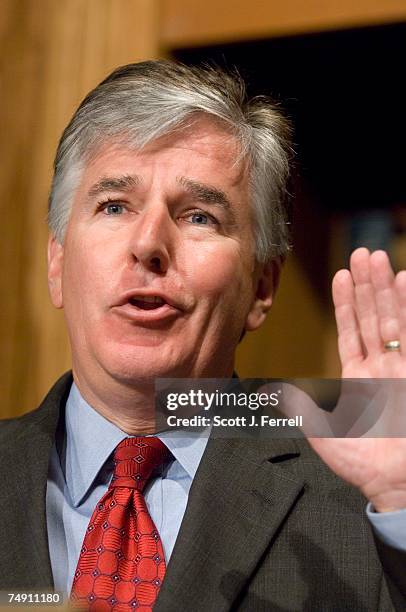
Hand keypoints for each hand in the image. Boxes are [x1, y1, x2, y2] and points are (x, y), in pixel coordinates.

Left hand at [308, 248, 405, 511]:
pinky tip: (405, 282)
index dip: (346, 303)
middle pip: (373, 316)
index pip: (350, 330)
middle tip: (362, 253)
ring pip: (394, 318)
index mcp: (360, 377)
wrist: (397, 485)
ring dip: (386, 289)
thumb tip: (273, 391)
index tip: (341, 275)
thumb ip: (302, 408)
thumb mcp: (324, 433)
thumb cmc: (365, 465)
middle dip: (367, 286)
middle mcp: (383, 366)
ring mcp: (403, 367)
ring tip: (379, 259)